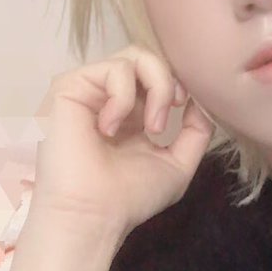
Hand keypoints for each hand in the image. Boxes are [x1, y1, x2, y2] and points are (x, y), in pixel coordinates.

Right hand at [30, 45, 214, 239]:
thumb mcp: (178, 164)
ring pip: (135, 55)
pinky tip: (110, 129)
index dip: (180, 85)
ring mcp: (90, 90)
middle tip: (166, 122)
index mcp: (133, 114)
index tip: (187, 109)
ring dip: (156, 89)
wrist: (94, 215)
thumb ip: (195, 131)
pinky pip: (114, 69)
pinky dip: (124, 98)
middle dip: (170, 84)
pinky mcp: (70, 87)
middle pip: (149, 58)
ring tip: (150, 127)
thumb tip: (201, 101)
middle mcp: (110, 98)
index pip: (160, 76)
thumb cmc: (130, 198)